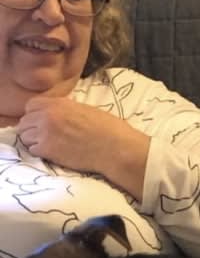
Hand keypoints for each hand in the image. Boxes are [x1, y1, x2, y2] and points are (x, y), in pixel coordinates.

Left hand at [18, 96, 150, 200]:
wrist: (117, 148)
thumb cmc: (110, 129)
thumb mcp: (87, 110)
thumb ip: (67, 109)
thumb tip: (59, 114)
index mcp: (59, 103)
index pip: (31, 105)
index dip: (36, 114)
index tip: (43, 122)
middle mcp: (48, 115)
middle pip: (24, 122)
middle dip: (33, 129)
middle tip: (47, 137)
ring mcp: (45, 132)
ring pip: (25, 136)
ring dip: (34, 141)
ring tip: (50, 146)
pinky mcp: (47, 149)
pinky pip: (32, 150)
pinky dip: (40, 153)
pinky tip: (54, 153)